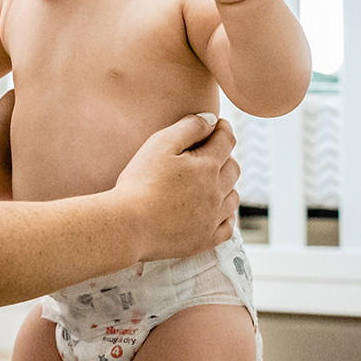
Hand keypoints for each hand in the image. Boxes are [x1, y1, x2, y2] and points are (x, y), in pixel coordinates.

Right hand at [112, 113, 240, 260]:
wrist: (128, 225)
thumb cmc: (140, 182)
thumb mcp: (160, 144)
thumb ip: (189, 127)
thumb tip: (211, 120)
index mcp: (208, 166)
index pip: (227, 140)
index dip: (222, 128)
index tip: (216, 125)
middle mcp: (217, 192)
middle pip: (233, 168)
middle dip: (224, 156)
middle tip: (207, 153)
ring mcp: (212, 218)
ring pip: (233, 197)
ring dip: (226, 186)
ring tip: (210, 182)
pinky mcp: (204, 240)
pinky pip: (228, 227)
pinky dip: (225, 216)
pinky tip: (215, 211)